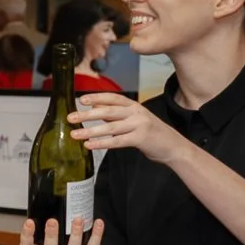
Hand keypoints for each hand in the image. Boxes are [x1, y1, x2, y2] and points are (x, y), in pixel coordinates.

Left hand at [69, 92, 184, 164]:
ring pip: (111, 126)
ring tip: (75, 134)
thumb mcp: (134, 119)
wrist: (173, 146)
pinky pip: (117, 141)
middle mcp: (136, 113)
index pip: (113, 98)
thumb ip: (115, 114)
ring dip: (90, 131)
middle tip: (71, 117)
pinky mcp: (141, 139)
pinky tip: (90, 145)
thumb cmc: (151, 133)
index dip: (97, 97)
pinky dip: (102, 143)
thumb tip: (94, 107)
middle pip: (109, 110)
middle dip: (87, 114)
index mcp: (134, 106)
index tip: (81, 99)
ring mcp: (139, 125)